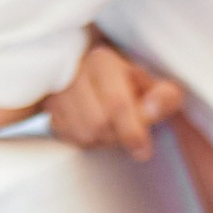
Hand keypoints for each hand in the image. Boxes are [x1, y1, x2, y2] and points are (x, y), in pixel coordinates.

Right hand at [43, 42, 183, 161]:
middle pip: (98, 123)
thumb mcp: (153, 84)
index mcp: (102, 61)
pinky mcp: (47, 108)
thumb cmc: (128, 83)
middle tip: (130, 135)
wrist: (92, 76)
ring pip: (82, 133)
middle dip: (118, 137)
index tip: (143, 151)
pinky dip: (84, 140)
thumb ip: (164, 96)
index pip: (116, 103)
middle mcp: (75, 72)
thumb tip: (152, 111)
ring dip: (102, 141)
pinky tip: (95, 129)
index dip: (132, 131)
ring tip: (112, 129)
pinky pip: (67, 136)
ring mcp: (57, 89)